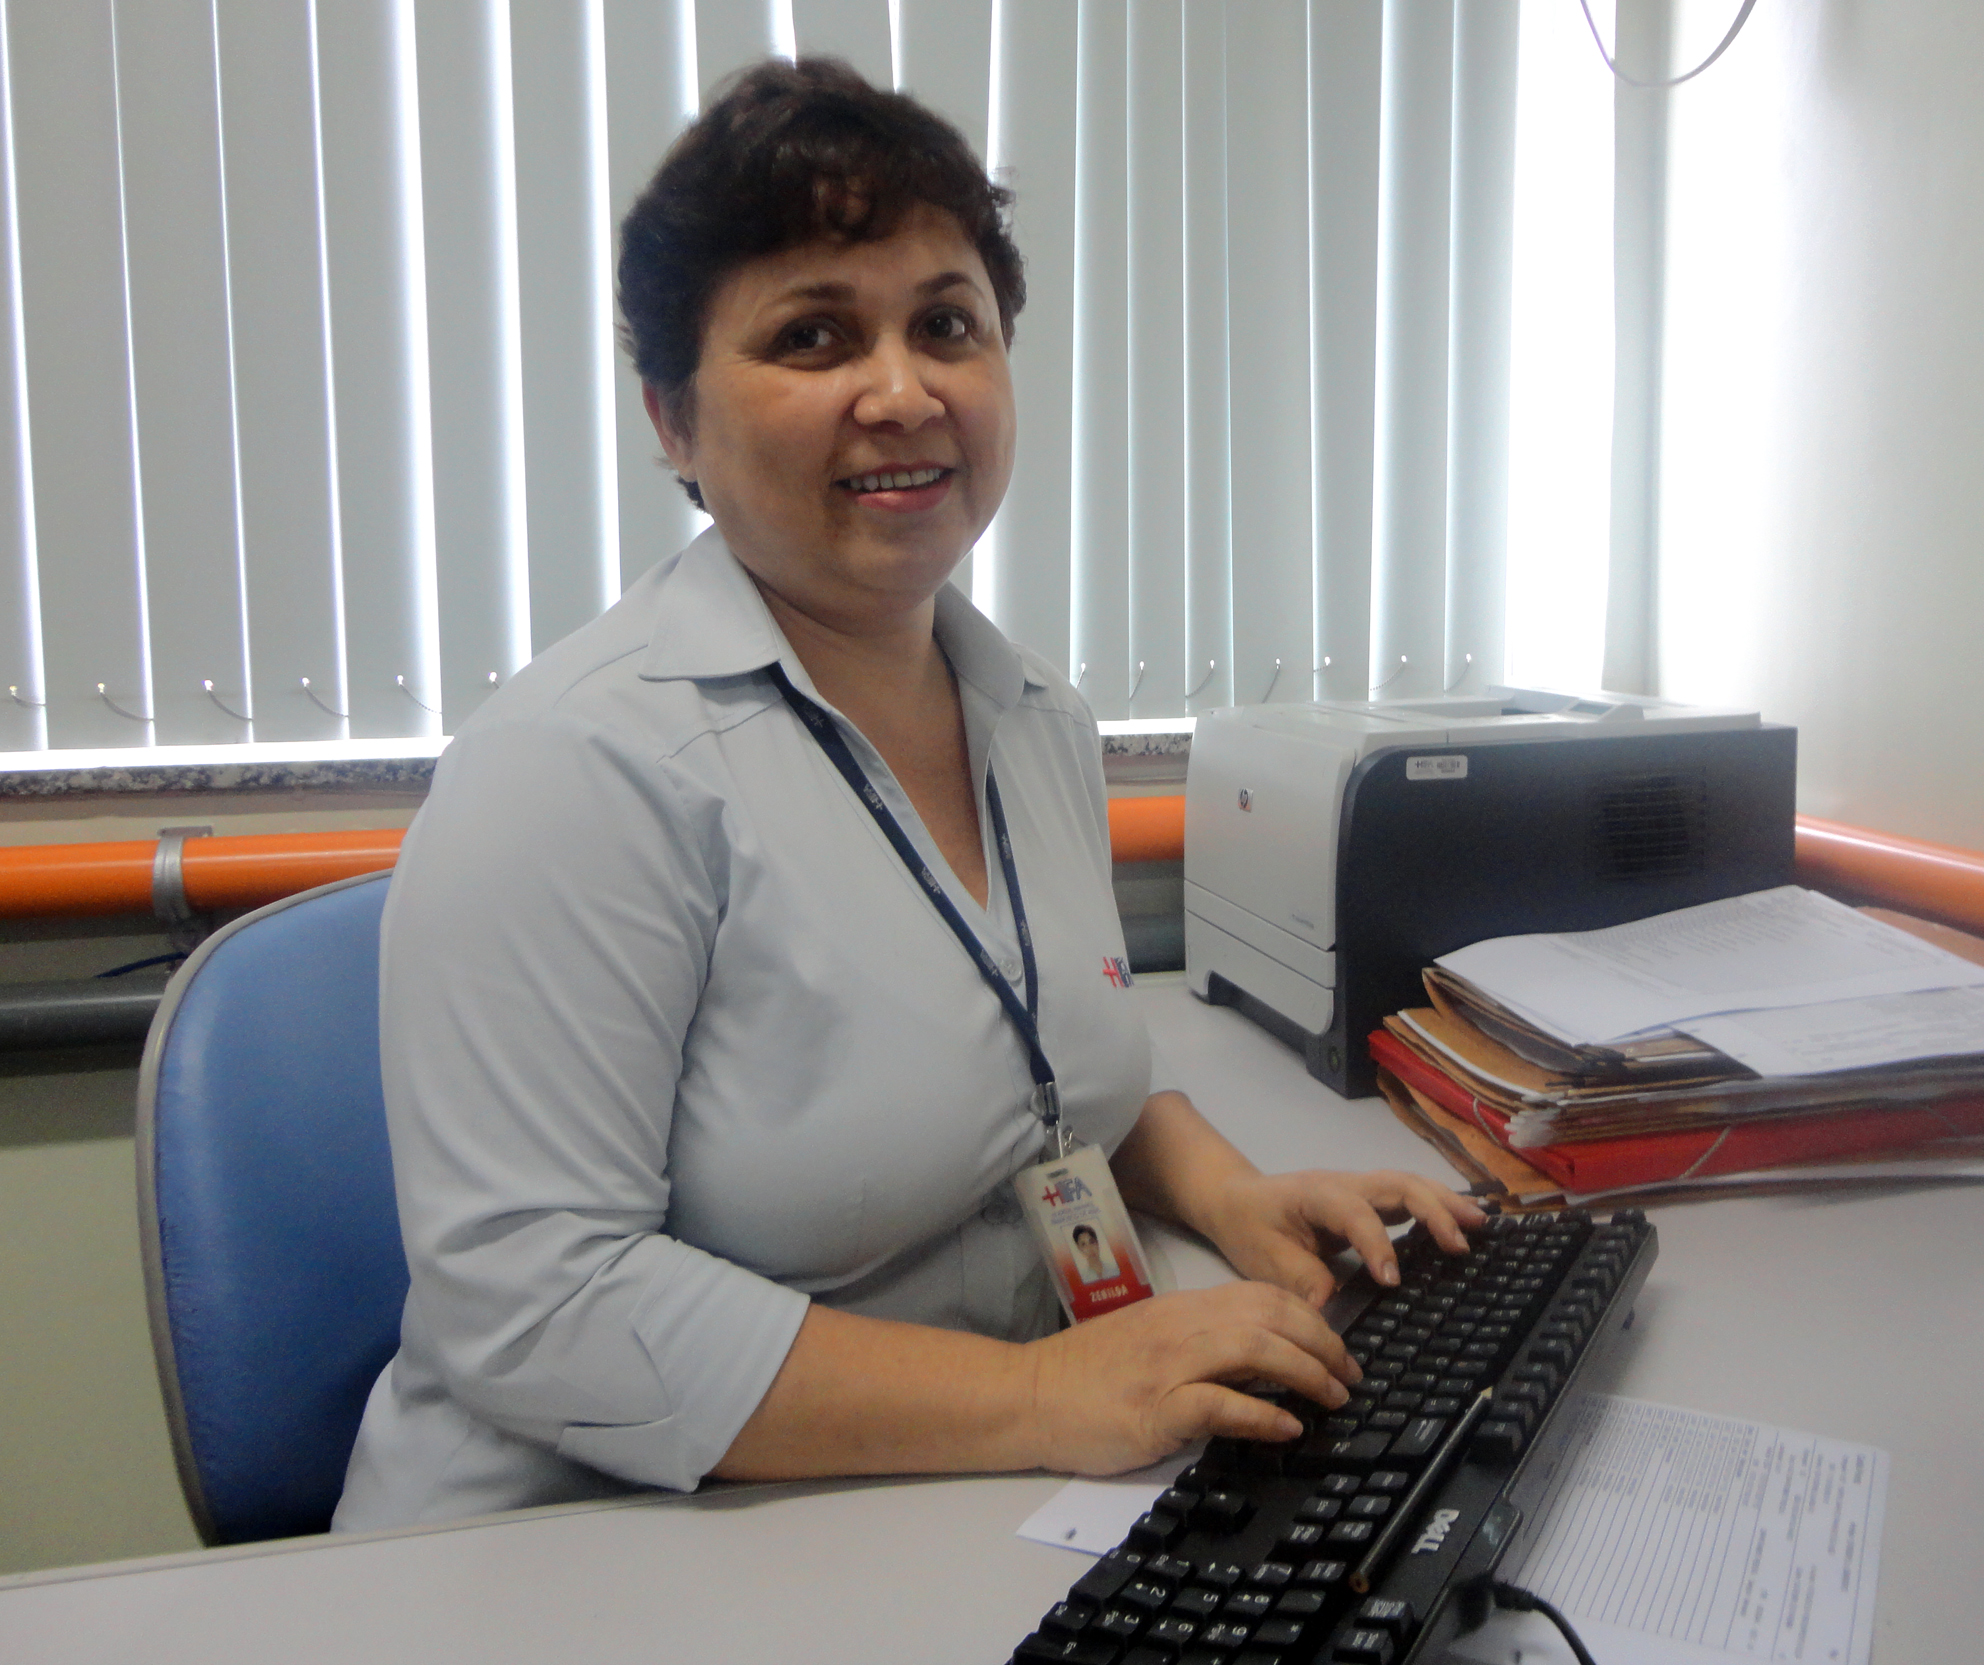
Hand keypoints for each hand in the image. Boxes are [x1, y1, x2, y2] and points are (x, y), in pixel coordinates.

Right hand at [1023, 1283, 1361, 1475]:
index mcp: (1182, 1308)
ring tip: (1332, 1398)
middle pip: (1271, 1316)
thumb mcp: (1150, 1340)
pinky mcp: (1156, 1409)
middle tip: (1349, 1376)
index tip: (1337, 1350)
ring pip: (1256, 1349)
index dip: (1313, 1319)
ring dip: (1306, 1374)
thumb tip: (1262, 1361)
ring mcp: (1169, 1366)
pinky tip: (1287, 1428)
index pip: (1263, 1296)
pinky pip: (1222, 1404)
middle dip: (1324, 1344)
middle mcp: (1181, 1327)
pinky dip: (1263, 1415)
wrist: (1029, 1395)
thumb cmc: (1088, 1374)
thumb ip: (1201, 1341)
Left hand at [1198, 1169, 1487, 1307]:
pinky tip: (1464, 1223)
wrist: (1235, 1200)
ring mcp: (1359, 1187)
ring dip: (1446, 1202)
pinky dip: (1439, 1205)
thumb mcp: (1266, 1262)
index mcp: (1314, 1195)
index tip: (1392, 1281)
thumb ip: (1303, 1284)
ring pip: (1409, 1184)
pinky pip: (1409, 1195)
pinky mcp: (1369, 1198)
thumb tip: (1334, 1314)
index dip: (1376, 1243)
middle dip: (1432, 1211)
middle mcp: (1343, 1183)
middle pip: (1396, 1185)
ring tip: (1482, 1225)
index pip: (1353, 1213)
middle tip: (1463, 1244)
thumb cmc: (1250, 1228)